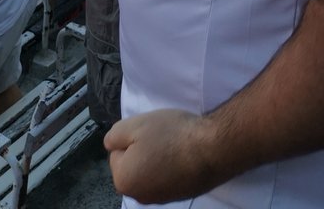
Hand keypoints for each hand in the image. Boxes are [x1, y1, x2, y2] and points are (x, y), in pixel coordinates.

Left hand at [105, 110, 223, 203]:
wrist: (212, 149)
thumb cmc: (172, 134)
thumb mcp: (137, 124)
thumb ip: (114, 135)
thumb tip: (111, 145)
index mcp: (123, 180)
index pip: (117, 151)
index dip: (132, 137)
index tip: (148, 131)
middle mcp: (139, 196)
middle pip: (133, 163)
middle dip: (142, 149)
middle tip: (161, 136)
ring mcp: (160, 199)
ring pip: (149, 169)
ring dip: (157, 157)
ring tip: (174, 143)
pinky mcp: (178, 196)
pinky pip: (166, 176)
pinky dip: (171, 166)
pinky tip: (184, 154)